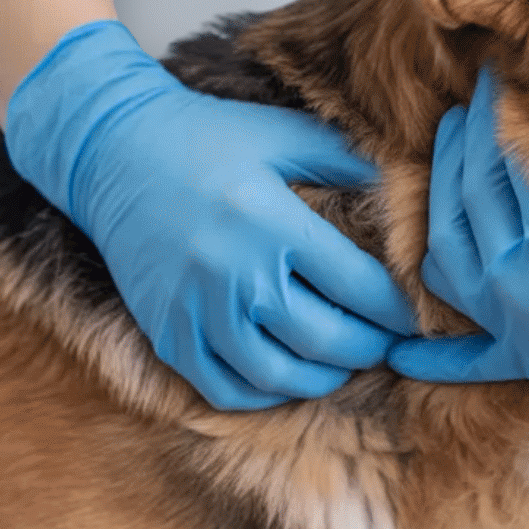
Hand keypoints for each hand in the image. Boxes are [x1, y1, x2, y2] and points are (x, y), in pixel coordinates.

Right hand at [5, 20, 416, 409]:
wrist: (112, 153)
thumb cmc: (210, 140)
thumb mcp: (284, 136)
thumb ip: (348, 163)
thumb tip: (410, 190)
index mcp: (273, 224)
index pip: (359, 287)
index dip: (398, 309)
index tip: (416, 313)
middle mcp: (235, 275)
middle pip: (328, 339)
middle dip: (372, 347)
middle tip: (388, 340)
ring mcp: (197, 311)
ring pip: (281, 375)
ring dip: (326, 376)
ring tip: (345, 359)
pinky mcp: (167, 334)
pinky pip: (227, 389)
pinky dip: (268, 392)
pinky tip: (289, 372)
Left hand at [387, 70, 528, 453]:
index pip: (510, 165)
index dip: (500, 113)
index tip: (499, 70)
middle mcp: (520, 289)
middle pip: (470, 198)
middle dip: (467, 138)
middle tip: (472, 92)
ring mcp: (515, 328)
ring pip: (444, 253)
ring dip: (436, 198)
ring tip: (446, 149)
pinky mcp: (524, 358)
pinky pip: (460, 354)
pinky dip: (426, 349)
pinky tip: (396, 344)